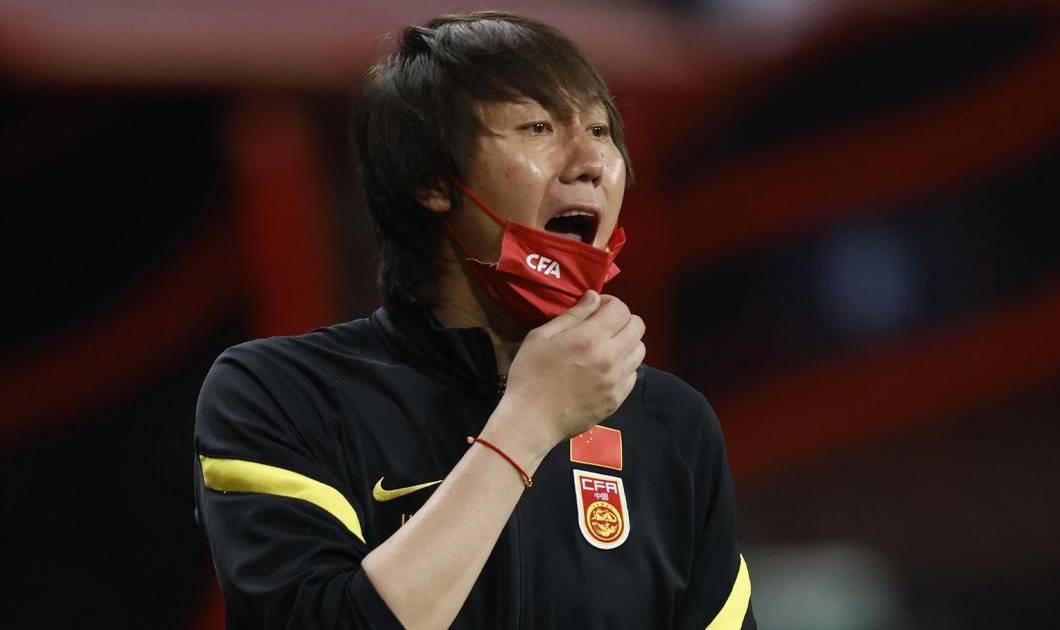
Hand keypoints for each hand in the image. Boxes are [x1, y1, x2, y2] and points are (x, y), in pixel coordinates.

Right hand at [484, 291, 645, 460]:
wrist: (531, 420)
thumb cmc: (530, 375)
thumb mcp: (541, 337)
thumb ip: (572, 315)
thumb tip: (594, 297)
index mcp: (590, 337)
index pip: (621, 308)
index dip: (610, 303)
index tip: (596, 309)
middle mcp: (610, 356)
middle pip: (638, 326)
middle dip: (622, 320)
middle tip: (604, 327)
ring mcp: (617, 380)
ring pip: (640, 350)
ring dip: (626, 343)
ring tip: (607, 348)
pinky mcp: (617, 399)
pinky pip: (634, 374)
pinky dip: (624, 366)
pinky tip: (605, 370)